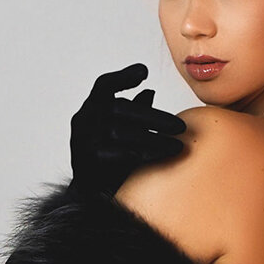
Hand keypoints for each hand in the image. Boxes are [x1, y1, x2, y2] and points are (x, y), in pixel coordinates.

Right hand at [67, 62, 186, 201]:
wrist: (90, 191)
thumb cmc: (110, 154)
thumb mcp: (121, 129)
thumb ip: (133, 111)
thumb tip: (149, 92)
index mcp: (92, 107)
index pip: (104, 85)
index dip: (123, 77)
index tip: (145, 72)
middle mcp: (83, 120)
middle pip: (120, 109)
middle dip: (155, 118)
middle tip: (180, 127)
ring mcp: (83, 141)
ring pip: (122, 133)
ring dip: (154, 139)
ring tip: (177, 146)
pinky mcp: (87, 161)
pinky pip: (117, 155)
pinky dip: (140, 154)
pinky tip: (158, 155)